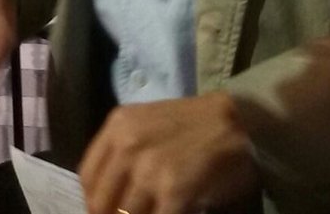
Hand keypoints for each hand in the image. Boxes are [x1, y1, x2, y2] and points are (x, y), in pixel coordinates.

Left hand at [78, 91, 260, 213]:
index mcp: (118, 126)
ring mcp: (149, 169)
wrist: (242, 123)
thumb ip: (123, 155)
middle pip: (100, 203)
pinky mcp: (173, 191)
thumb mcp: (149, 126)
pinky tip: (170, 213)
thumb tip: (104, 200)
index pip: (87, 178)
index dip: (94, 204)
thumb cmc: (196, 126)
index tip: (106, 213)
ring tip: (154, 211)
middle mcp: (128, 145)